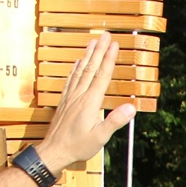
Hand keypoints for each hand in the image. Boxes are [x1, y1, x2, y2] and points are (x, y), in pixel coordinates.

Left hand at [37, 33, 135, 175]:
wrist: (54, 151)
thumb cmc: (77, 147)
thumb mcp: (99, 137)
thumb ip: (114, 121)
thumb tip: (131, 108)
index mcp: (90, 102)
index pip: (102, 76)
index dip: (109, 59)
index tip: (115, 44)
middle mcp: (79, 96)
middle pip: (91, 68)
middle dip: (99, 50)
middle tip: (105, 35)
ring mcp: (70, 97)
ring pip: (80, 71)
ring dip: (88, 55)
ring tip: (93, 41)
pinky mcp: (64, 102)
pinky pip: (71, 79)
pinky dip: (75, 68)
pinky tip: (77, 62)